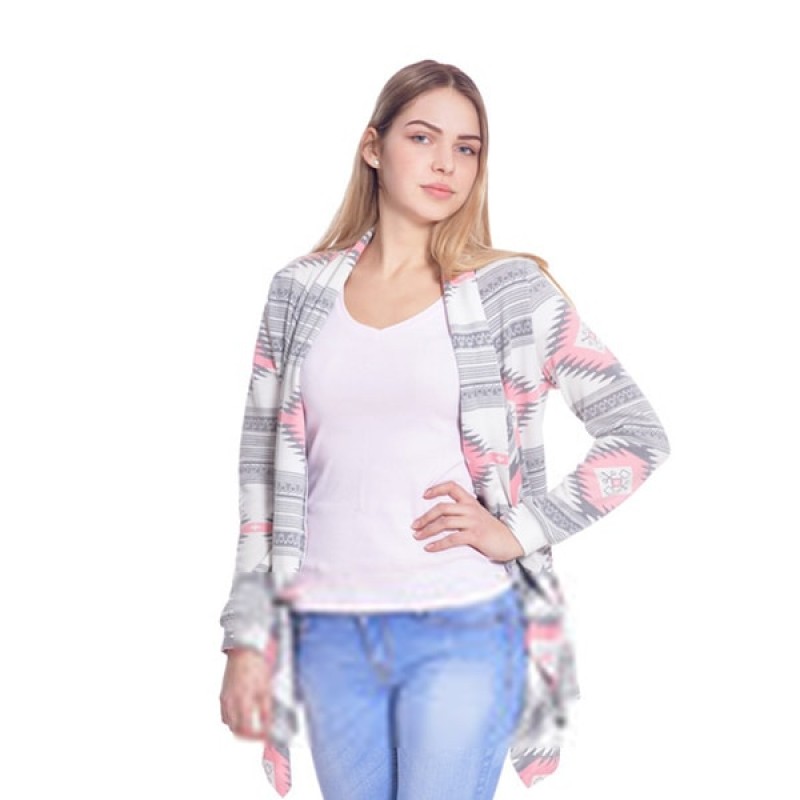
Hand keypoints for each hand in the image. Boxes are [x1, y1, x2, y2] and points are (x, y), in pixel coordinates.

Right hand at [220, 648, 271, 740]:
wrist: (244, 651)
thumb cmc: (256, 667)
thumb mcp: (266, 688)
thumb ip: (266, 710)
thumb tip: (267, 726)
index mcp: (243, 701)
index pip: (246, 729)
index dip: (256, 736)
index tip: (265, 735)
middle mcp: (231, 702)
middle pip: (235, 730)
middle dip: (247, 735)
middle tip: (259, 734)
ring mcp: (224, 699)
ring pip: (228, 723)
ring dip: (238, 728)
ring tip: (252, 725)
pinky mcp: (222, 694)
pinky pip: (224, 714)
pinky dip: (231, 719)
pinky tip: (241, 715)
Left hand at [410, 481, 524, 561]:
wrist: (511, 541)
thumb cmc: (491, 530)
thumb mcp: (477, 516)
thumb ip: (463, 513)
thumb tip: (440, 518)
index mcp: (470, 502)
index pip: (452, 487)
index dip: (437, 489)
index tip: (425, 495)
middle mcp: (470, 509)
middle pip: (442, 507)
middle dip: (425, 517)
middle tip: (414, 526)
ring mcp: (473, 522)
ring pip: (444, 522)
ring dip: (427, 530)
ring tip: (417, 537)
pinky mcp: (475, 535)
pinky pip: (452, 539)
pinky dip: (438, 544)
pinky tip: (429, 548)